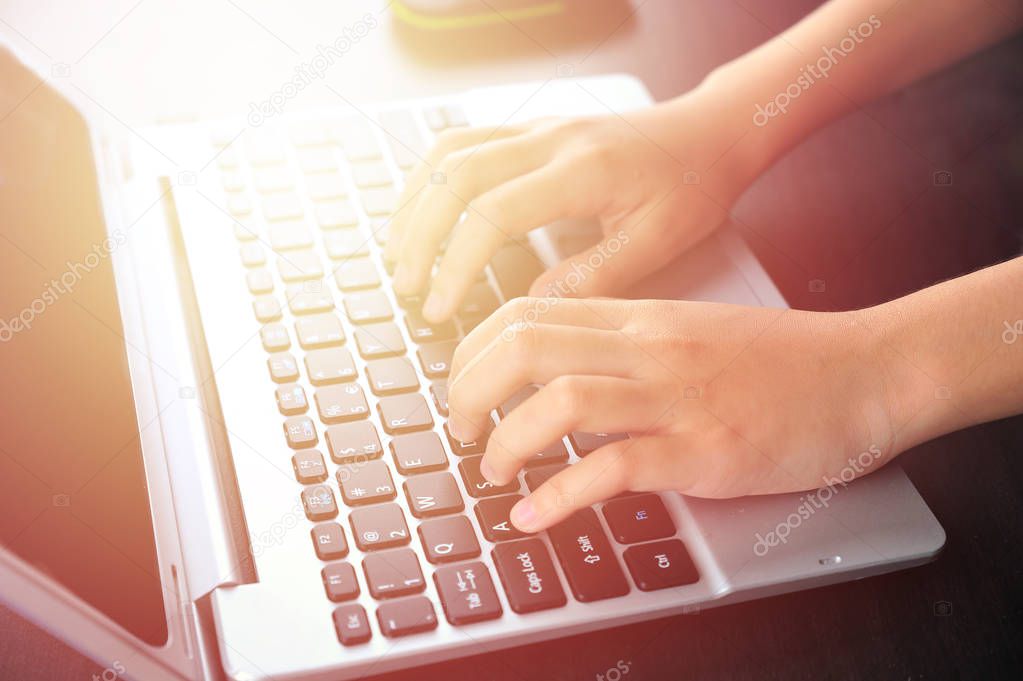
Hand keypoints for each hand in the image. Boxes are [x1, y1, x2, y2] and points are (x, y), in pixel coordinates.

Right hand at [385, 90, 754, 322]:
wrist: (709, 134)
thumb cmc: (691, 188)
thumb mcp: (658, 242)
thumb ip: (594, 276)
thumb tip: (528, 308)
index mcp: (583, 170)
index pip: (493, 213)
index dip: (456, 264)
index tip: (441, 309)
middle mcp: (551, 140)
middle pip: (455, 176)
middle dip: (420, 236)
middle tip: (408, 289)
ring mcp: (536, 128)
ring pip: (449, 152)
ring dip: (415, 203)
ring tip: (400, 256)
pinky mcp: (531, 129)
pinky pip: (462, 141)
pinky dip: (430, 178)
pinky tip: (421, 213)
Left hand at [447, 297, 908, 532]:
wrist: (863, 373)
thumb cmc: (778, 358)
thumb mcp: (688, 330)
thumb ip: (621, 341)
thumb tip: (555, 369)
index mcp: (640, 316)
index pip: (526, 311)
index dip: (473, 352)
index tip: (463, 388)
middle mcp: (648, 346)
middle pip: (525, 347)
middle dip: (470, 392)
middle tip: (462, 431)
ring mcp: (675, 397)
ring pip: (560, 401)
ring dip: (506, 442)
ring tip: (492, 472)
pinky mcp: (703, 450)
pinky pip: (613, 467)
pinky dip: (559, 496)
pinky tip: (534, 515)